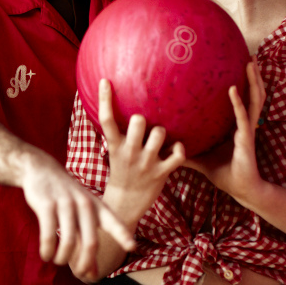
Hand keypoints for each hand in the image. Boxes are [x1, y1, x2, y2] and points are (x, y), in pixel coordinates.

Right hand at [20, 149, 134, 266]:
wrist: (42, 169)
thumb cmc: (66, 197)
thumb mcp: (81, 213)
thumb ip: (87, 240)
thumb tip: (93, 274)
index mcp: (96, 206)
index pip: (113, 222)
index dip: (123, 235)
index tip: (132, 246)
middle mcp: (84, 204)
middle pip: (91, 242)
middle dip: (85, 264)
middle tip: (80, 273)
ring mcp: (65, 203)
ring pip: (69, 242)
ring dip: (63, 258)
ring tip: (57, 260)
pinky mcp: (46, 205)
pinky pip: (48, 235)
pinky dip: (47, 250)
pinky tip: (46, 255)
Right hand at [99, 79, 184, 227]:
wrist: (124, 203)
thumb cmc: (121, 171)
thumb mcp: (114, 151)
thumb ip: (117, 133)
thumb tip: (113, 108)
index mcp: (115, 146)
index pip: (106, 120)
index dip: (105, 99)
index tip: (105, 80)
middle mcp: (129, 153)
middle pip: (138, 122)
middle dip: (142, 117)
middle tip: (142, 122)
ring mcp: (146, 164)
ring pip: (159, 134)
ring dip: (161, 132)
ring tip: (159, 136)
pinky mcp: (161, 174)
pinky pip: (177, 155)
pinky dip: (180, 149)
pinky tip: (177, 148)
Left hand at [184, 57, 266, 204]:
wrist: (240, 189)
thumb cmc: (223, 172)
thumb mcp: (200, 157)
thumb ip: (184, 149)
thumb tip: (164, 144)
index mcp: (237, 125)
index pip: (243, 99)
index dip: (245, 83)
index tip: (240, 65)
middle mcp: (245, 124)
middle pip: (253, 94)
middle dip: (253, 76)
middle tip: (249, 56)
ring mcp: (247, 129)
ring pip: (254, 100)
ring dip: (253, 81)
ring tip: (249, 63)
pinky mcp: (246, 138)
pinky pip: (242, 117)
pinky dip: (238, 102)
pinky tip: (232, 90)